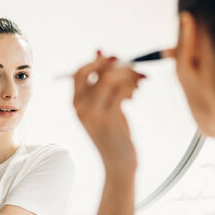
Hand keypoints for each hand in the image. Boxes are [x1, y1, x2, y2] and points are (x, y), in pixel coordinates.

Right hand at [73, 51, 146, 176]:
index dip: (97, 61)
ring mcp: (93, 113)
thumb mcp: (104, 107)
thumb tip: (100, 51)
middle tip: (134, 69)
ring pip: (111, 79)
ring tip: (138, 85)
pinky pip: (121, 91)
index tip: (115, 59)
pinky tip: (134, 95)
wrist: (118, 162)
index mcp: (76, 103)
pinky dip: (131, 88)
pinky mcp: (107, 119)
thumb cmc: (114, 134)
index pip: (80, 72)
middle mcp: (81, 107)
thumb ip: (101, 84)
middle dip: (118, 66)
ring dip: (129, 77)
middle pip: (97, 72)